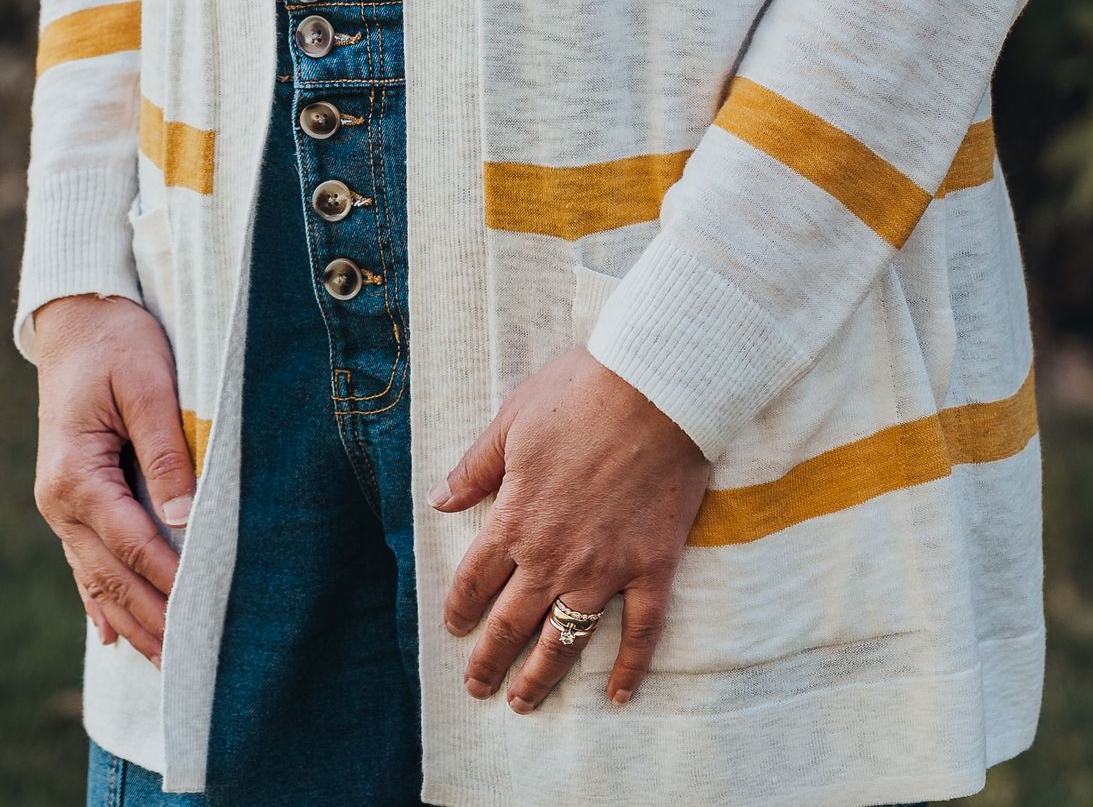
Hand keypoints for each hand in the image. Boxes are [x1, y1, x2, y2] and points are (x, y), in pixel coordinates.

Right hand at [32, 293, 196, 664]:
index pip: (129, 541)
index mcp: (74, 474)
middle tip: (188, 663)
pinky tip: (109, 635)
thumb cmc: (116, 341)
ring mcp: (58, 504)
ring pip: (95, 577)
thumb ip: (165, 450)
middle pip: (110, 573)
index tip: (200, 609)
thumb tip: (182, 517)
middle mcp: (58, 500)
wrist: (75, 318)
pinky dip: (99, 600)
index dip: (165, 577)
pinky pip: (84, 561)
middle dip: (150, 618)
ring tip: (162, 664)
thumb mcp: (147, 384)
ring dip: (129, 620)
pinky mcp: (69, 497)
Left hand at [432, 345, 709, 711]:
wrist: (656, 389)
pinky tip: (617, 697)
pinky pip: (640, 633)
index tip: (455, 628)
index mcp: (516, 519)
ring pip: (564, 640)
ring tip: (522, 702)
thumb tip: (436, 500)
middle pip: (511, 622)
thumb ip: (474, 468)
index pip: (476, 580)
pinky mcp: (652, 569)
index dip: (461, 609)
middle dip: (489, 660)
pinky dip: (629, 669)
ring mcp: (605, 569)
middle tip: (476, 687)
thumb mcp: (512, 420)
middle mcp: (553, 557)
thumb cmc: (580, 394)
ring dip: (540, 676)